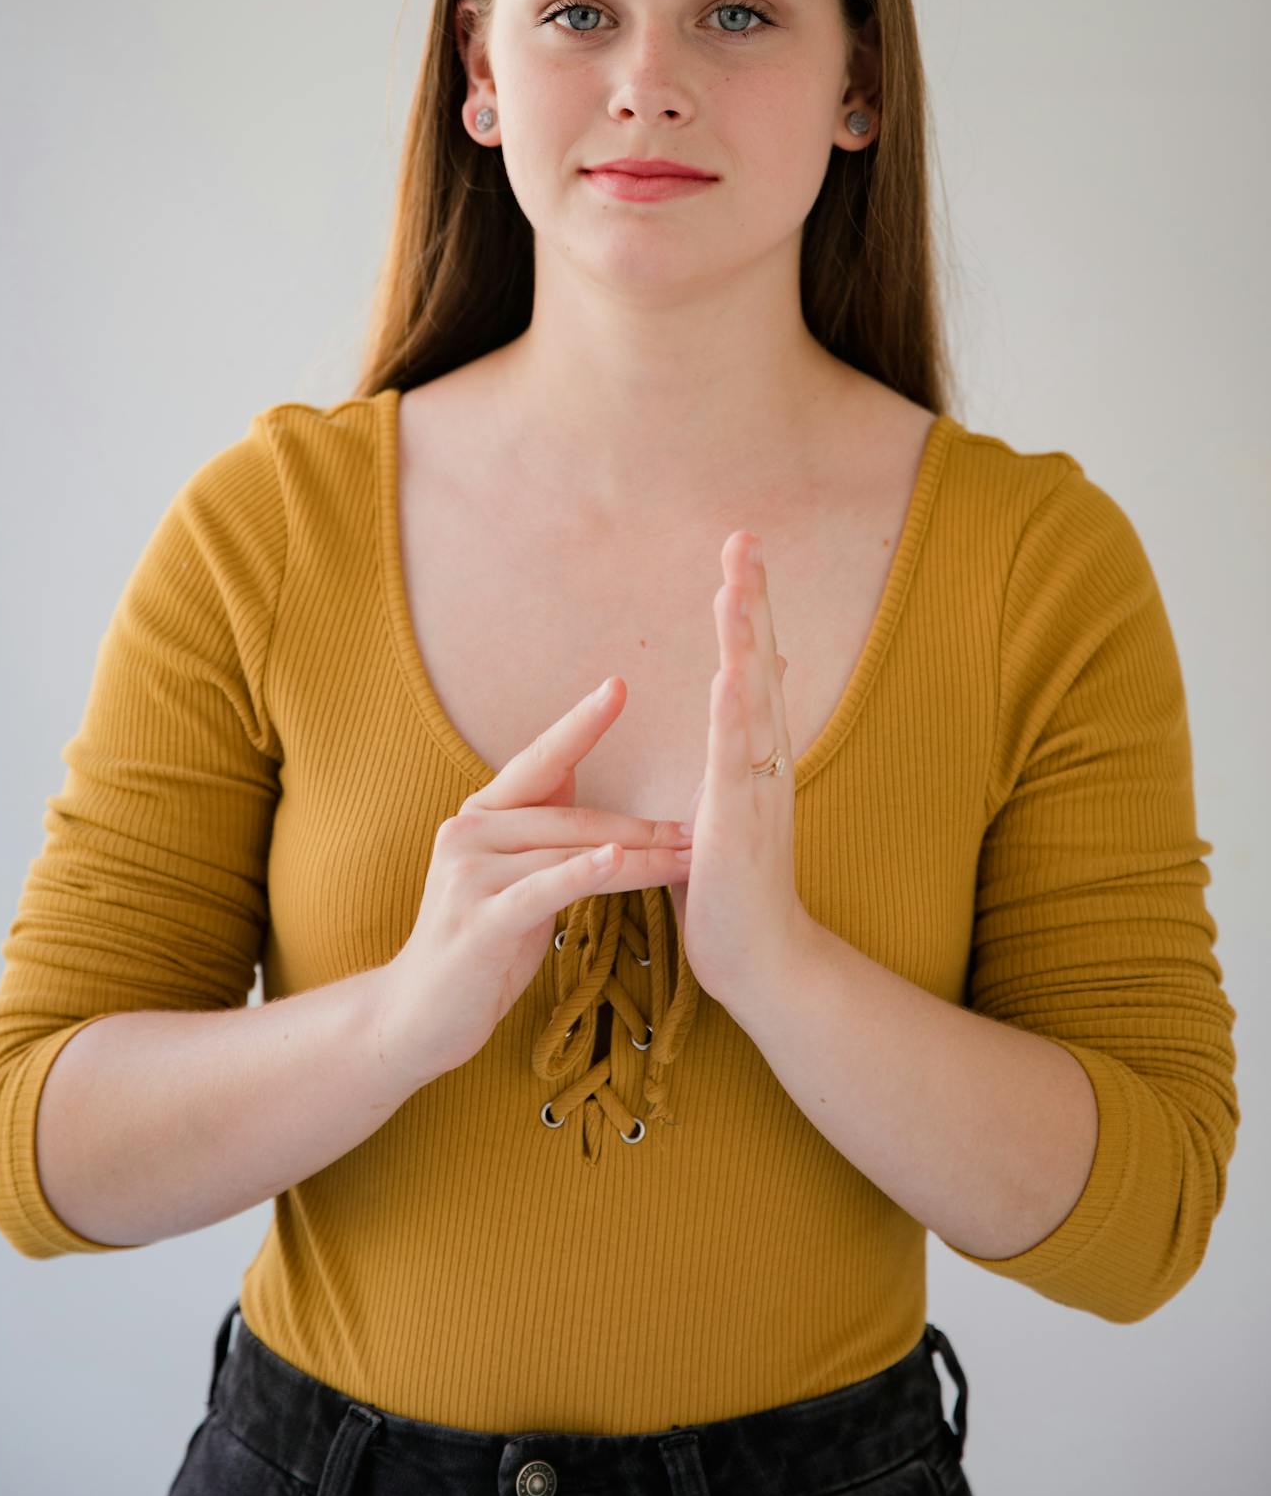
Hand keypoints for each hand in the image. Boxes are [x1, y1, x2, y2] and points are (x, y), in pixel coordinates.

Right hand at [375, 679, 693, 1093]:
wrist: (416, 1014)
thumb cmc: (479, 944)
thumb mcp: (511, 875)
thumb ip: (537, 828)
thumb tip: (574, 770)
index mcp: (482, 814)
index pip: (541, 760)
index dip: (581, 723)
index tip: (620, 685)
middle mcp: (469, 831)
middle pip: (572, 816)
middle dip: (641, 824)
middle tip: (700, 824)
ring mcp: (469, 874)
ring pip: (568, 853)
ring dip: (637, 857)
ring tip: (689, 856)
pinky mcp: (478, 920)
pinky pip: (542, 889)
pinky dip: (582, 874)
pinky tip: (617, 861)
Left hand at [667, 532, 806, 1009]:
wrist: (762, 960)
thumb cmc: (737, 884)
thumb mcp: (734, 799)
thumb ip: (738, 747)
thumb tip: (747, 699)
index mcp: (755, 751)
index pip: (753, 661)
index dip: (749, 604)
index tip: (742, 546)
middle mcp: (764, 758)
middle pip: (760, 661)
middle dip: (752, 598)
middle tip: (745, 536)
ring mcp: (755, 787)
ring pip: (751, 698)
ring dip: (744, 640)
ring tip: (736, 585)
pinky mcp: (738, 822)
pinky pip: (736, 760)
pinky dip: (735, 715)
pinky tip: (730, 675)